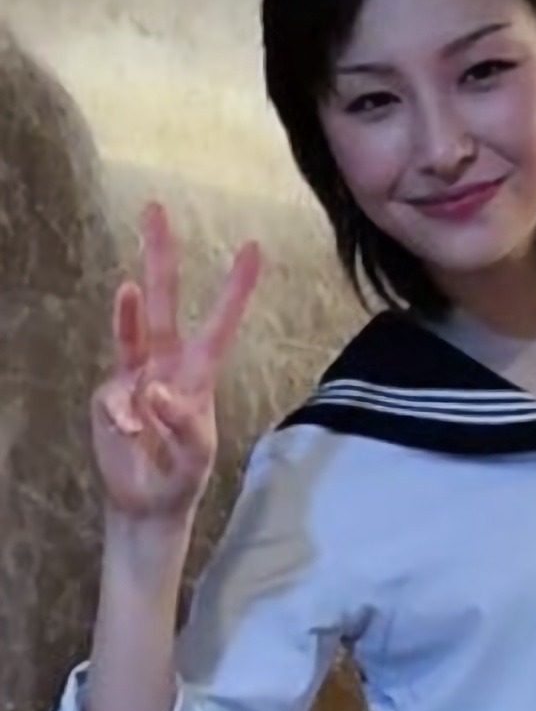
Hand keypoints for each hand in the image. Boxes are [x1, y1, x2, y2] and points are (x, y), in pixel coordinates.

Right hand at [92, 203, 260, 520]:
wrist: (148, 502)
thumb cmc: (183, 475)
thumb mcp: (196, 458)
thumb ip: (183, 427)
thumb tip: (156, 393)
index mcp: (200, 372)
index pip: (221, 322)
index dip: (235, 287)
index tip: (252, 246)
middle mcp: (167, 363)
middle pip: (165, 301)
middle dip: (160, 254)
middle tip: (155, 208)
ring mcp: (135, 376)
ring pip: (128, 327)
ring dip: (127, 308)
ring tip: (130, 288)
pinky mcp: (109, 396)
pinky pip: (112, 394)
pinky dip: (120, 415)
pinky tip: (130, 436)